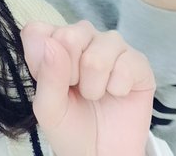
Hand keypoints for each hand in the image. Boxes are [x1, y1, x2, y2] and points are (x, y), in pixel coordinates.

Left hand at [22, 20, 154, 155]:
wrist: (101, 154)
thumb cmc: (70, 127)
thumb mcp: (48, 108)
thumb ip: (47, 75)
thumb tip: (52, 43)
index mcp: (54, 42)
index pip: (38, 31)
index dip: (40, 59)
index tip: (51, 82)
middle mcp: (83, 36)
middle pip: (69, 36)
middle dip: (70, 74)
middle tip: (76, 90)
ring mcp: (111, 46)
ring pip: (96, 56)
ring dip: (94, 86)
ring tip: (95, 95)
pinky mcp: (137, 61)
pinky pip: (126, 65)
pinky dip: (118, 89)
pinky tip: (117, 94)